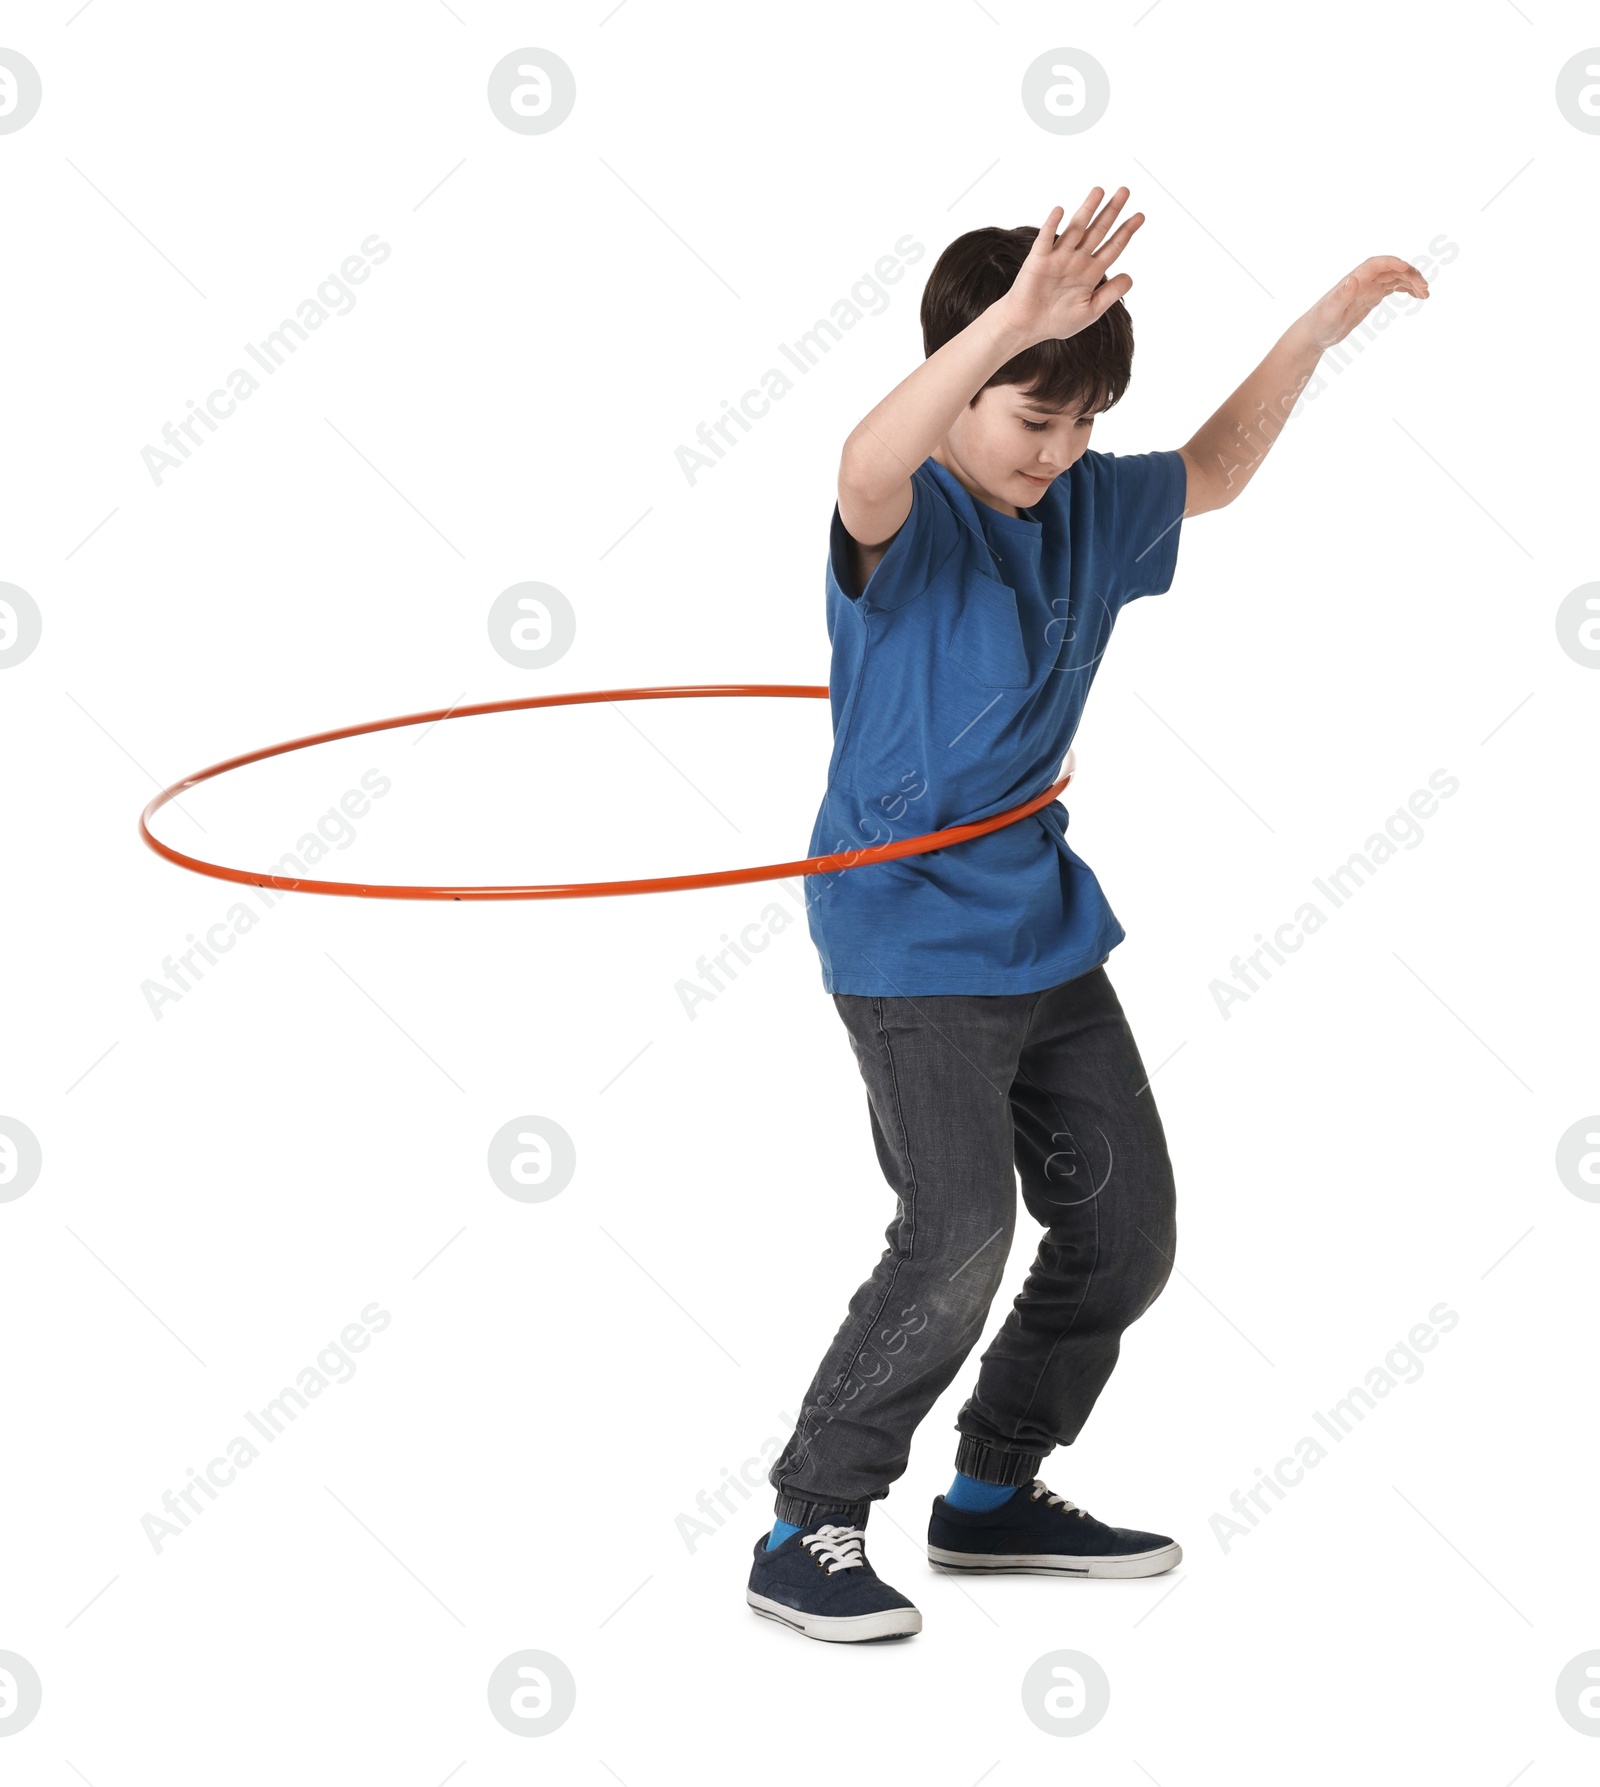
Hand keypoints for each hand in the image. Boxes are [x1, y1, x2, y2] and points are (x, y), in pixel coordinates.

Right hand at [992, 189, 1144, 348]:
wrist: (1027, 327)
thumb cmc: (1056, 320)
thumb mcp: (1091, 311)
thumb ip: (1111, 294)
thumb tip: (1130, 277)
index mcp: (1090, 272)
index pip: (1112, 246)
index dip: (1126, 231)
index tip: (1140, 216)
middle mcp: (1076, 260)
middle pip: (1098, 230)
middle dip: (1111, 211)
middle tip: (1125, 191)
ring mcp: (1058, 257)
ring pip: (1076, 229)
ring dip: (1086, 210)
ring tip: (1099, 191)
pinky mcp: (1039, 259)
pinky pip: (1046, 239)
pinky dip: (1052, 225)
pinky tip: (1060, 211)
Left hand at [1301, 256, 1429, 350]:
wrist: (1314, 334)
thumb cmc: (1319, 323)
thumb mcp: (1330, 311)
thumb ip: (1342, 295)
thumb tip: (1353, 279)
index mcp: (1354, 279)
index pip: (1377, 264)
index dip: (1393, 262)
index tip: (1407, 268)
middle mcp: (1363, 280)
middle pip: (1391, 269)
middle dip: (1409, 275)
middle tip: (1424, 288)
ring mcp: (1369, 288)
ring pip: (1396, 278)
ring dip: (1412, 282)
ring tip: (1426, 294)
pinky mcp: (1371, 297)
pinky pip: (1393, 287)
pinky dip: (1407, 289)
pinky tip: (1418, 296)